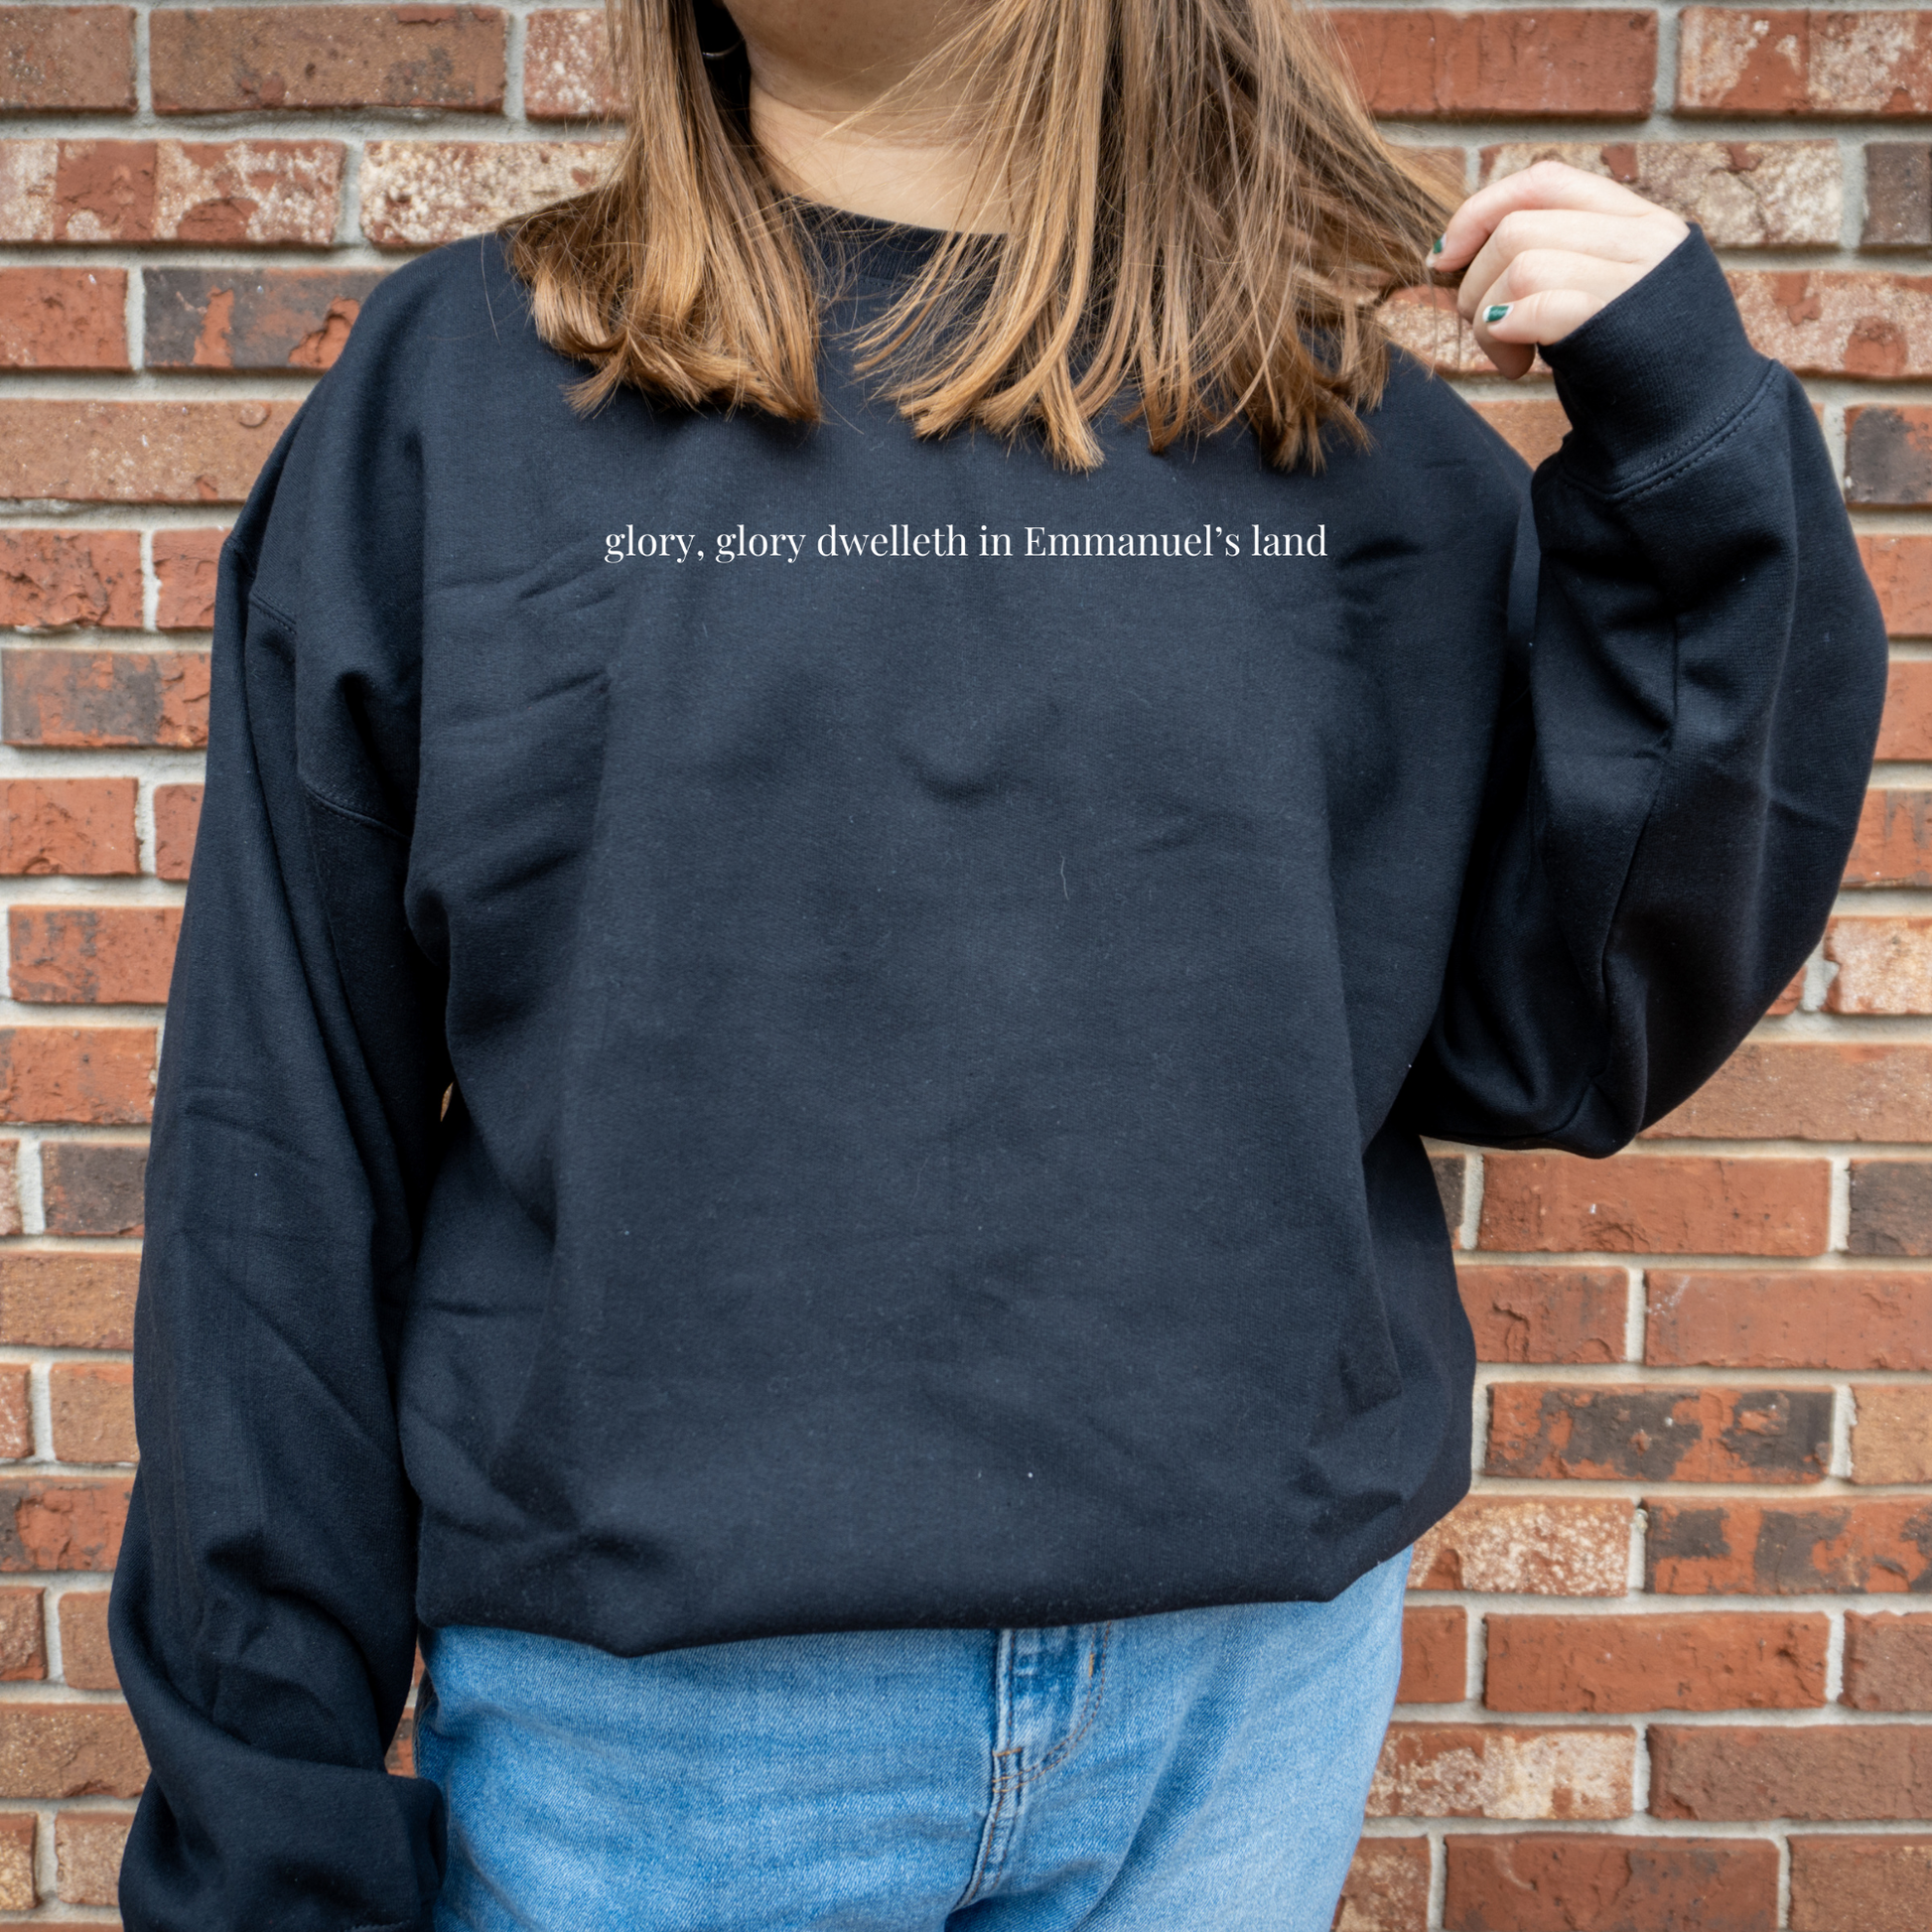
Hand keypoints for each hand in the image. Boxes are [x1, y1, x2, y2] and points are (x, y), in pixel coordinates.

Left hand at [1432, 159, 1689, 379]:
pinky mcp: (1619, 323)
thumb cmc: (1636, 367)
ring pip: (1520, 262)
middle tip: (1484, 331)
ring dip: (1488, 318)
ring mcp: (1636, 278)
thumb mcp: (1607, 292)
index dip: (1480, 210)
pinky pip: (1539, 302)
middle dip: (1475, 283)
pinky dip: (1506, 330)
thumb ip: (1562, 257)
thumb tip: (1462, 249)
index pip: (1544, 181)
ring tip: (1507, 359)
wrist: (1698, 425)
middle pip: (1517, 227)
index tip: (1444, 255)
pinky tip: (1513, 359)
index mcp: (1638, 221)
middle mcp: (1643, 238)